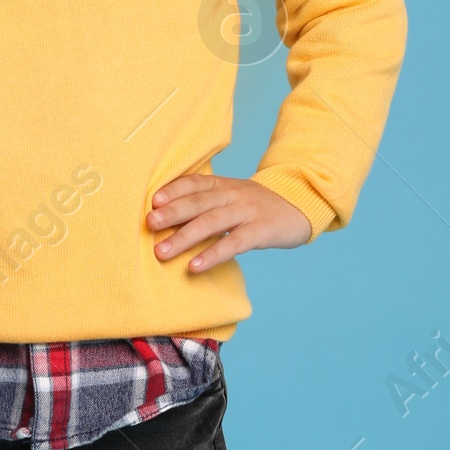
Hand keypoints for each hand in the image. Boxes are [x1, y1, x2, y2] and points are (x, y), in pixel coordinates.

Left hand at [148, 174, 311, 270]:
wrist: (299, 207)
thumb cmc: (255, 207)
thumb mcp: (232, 197)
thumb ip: (205, 203)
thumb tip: (165, 217)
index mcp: (223, 184)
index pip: (194, 182)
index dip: (173, 190)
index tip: (152, 201)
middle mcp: (232, 194)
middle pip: (198, 202)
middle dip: (172, 213)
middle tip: (149, 224)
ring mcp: (247, 211)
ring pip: (212, 222)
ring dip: (184, 237)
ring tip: (162, 252)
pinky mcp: (261, 230)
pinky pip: (234, 243)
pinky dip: (212, 255)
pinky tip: (195, 266)